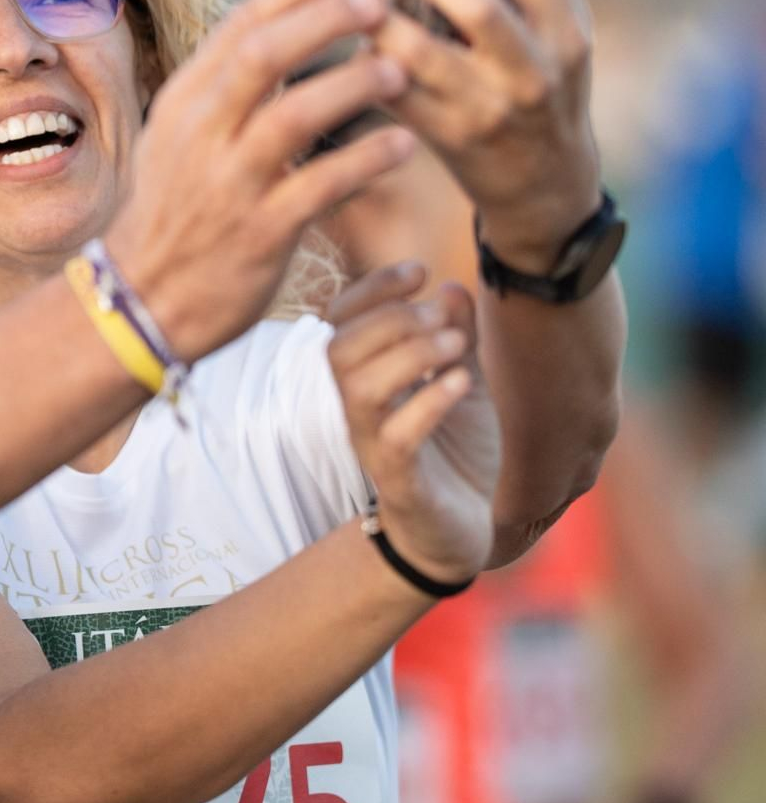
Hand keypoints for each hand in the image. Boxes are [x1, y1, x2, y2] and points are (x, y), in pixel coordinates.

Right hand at [110, 0, 416, 362]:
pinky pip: (321, 187)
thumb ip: (225, 85)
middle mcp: (202, 134)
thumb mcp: (180, 136)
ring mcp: (229, 184)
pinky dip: (365, 161)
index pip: (238, 27)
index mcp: (185, 101)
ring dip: (351, 86)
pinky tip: (403, 143)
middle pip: (263, 57)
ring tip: (399, 69)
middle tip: (377, 1)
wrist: (145, 299)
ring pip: (293, 117)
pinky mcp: (260, 233)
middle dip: (323, 20)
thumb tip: (280, 22)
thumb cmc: (176, 209)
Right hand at [326, 264, 499, 584]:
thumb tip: (450, 287)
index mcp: (366, 378)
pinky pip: (397, 438)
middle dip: (392, 319)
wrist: (462, 531)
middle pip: (339, 349)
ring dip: (408, 355)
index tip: (418, 271)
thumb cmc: (455, 454)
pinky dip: (428, 403)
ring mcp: (374, 445)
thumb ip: (457, 337)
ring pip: (359, 389)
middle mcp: (359, 410)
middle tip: (442, 318)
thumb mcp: (463, 384)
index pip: (340, 320)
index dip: (371, 288)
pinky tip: (462, 383)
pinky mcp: (400, 482)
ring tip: (456, 347)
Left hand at [373, 0, 600, 271]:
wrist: (546, 185)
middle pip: (478, 6)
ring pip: (419, 53)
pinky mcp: (446, 139)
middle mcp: (532, 73)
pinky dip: (371, 64)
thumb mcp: (569, 31)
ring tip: (371, 3)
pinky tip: (366, 48)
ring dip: (384, 21)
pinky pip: (393, 92)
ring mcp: (487, 109)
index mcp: (567, 35)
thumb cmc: (552, 87)